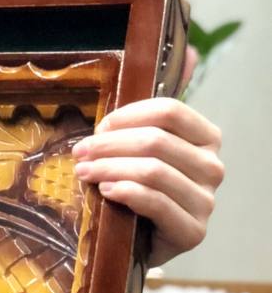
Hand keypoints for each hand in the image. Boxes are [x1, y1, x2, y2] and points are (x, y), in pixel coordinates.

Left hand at [72, 76, 223, 266]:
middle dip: (109, 144)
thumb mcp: (146, 147)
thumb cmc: (141, 189)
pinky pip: (156, 203)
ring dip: (109, 168)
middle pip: (156, 141)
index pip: (170, 111)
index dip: (127, 116)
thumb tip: (189, 49)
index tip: (98, 127)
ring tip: (84, 172)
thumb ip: (159, 109)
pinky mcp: (192, 232)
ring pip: (153, 170)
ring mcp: (205, 201)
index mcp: (206, 138)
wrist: (141, 242)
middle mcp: (213, 167)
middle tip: (79, 153)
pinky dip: (126, 193)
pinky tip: (106, 192)